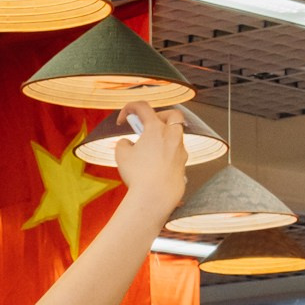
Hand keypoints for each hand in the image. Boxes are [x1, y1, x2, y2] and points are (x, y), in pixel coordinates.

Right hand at [115, 102, 189, 221]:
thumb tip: (129, 143)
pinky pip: (176, 154)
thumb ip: (124, 143)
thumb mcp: (121, 155)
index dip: (129, 109)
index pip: (142, 107)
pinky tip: (156, 165)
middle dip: (161, 116)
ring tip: (149, 149)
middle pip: (173, 115)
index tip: (123, 120)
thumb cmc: (138, 175)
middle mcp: (172, 136)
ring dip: (164, 137)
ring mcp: (180, 151)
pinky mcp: (183, 165)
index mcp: (156, 128)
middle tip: (148, 125)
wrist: (155, 198)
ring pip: (176, 136)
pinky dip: (166, 154)